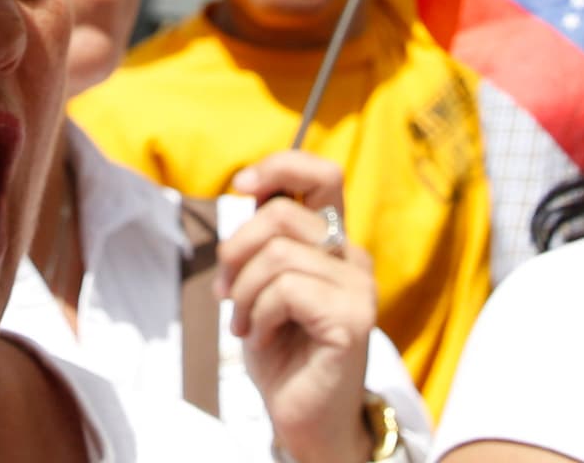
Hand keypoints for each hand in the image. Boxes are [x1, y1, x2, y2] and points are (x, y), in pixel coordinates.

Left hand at [226, 153, 378, 462]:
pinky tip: (261, 340)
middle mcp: (353, 258)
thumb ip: (264, 240)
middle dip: (236, 251)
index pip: (323, 174)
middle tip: (225, 294)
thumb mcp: (263, 283)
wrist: (302, 418)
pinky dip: (257, 317)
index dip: (280, 166)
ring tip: (245, 325)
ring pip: (276, 255)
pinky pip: (285, 291)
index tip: (241, 185)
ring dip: (243, 294)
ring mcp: (358, 288)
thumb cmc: (281, 350)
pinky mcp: (352, 318)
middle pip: (281, 214)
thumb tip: (245, 190)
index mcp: (333, 243)